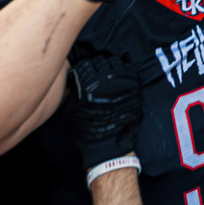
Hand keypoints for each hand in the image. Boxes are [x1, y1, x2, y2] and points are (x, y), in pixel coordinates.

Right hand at [64, 53, 141, 169]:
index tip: (84, 71)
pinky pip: (129, 68)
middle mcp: (106, 80)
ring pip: (115, 61)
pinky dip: (124, 68)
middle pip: (100, 60)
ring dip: (110, 65)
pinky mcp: (133, 85)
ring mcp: (122, 81)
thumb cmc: (86, 129)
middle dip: (97, 65)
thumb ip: (72, 90)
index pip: (85, 64)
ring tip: (108, 73)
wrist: (107, 144)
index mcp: (88, 84)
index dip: (84, 67)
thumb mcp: (70, 110)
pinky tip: (120, 74)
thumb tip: (74, 77)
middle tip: (96, 72)